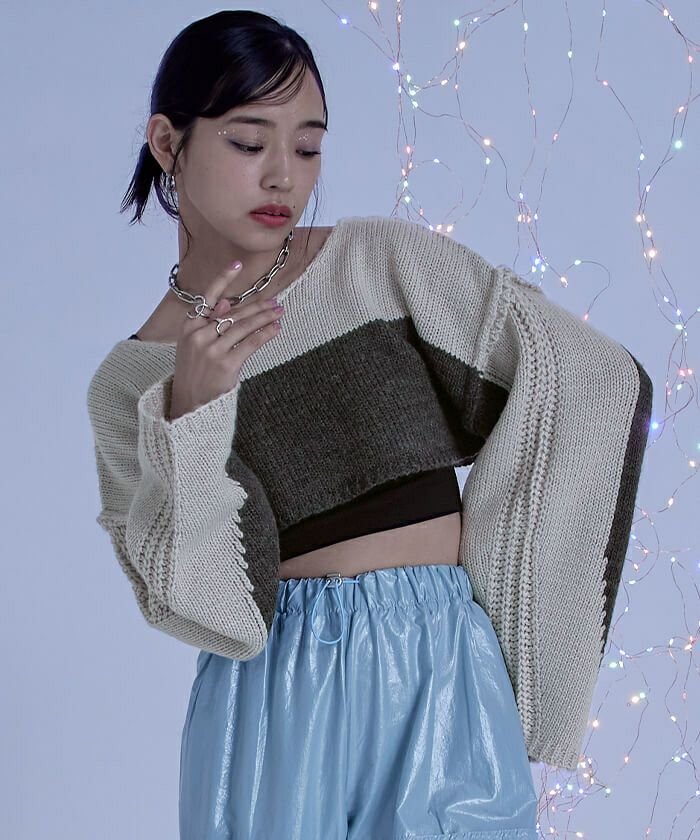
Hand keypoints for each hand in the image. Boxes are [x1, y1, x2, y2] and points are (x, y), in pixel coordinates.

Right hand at [169, 263, 284, 419]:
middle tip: (275, 301)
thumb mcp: (194, 344)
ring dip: (265, 318)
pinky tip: (275, 329)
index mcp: (189, 326)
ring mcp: (212, 349)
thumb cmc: (194, 370)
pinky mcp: (226, 363)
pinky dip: (265, 335)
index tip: (238, 264)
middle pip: (234, 313)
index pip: (208, 296)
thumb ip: (209, 322)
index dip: (223, 278)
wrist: (190, 401)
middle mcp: (199, 335)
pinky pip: (251, 343)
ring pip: (245, 327)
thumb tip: (227, 301)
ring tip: (279, 313)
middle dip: (258, 306)